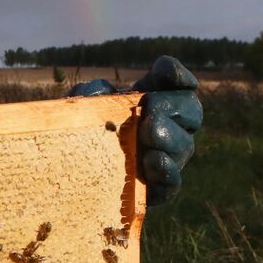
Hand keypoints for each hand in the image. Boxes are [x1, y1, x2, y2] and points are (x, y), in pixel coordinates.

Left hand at [68, 56, 201, 204]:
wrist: (71, 176)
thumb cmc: (80, 134)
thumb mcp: (83, 108)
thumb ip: (94, 93)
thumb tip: (103, 91)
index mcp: (152, 103)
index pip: (177, 85)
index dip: (176, 75)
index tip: (163, 72)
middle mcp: (167, 129)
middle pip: (191, 111)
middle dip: (172, 105)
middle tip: (149, 107)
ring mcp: (165, 160)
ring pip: (184, 145)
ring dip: (168, 137)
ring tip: (147, 133)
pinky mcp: (156, 190)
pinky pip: (172, 182)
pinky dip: (166, 171)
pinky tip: (153, 160)